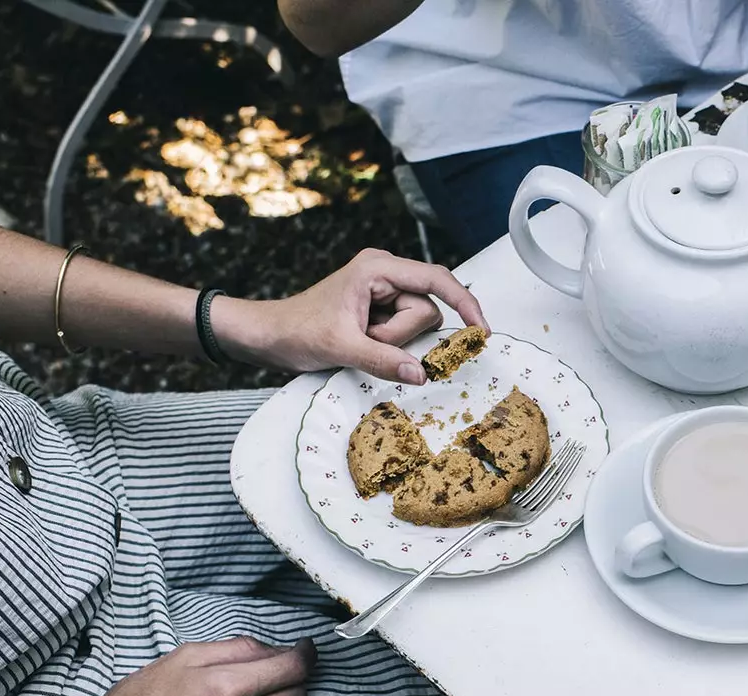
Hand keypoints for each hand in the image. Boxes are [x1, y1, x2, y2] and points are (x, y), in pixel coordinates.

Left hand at [214, 249, 489, 383]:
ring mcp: (384, 291)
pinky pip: (405, 331)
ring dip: (394, 341)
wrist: (267, 335)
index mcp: (377, 268)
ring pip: (418, 325)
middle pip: (427, 310)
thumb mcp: (341, 348)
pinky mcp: (381, 308)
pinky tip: (364, 342)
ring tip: (361, 341)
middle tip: (368, 341)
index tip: (481, 331)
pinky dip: (390, 343)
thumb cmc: (295, 331)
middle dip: (403, 335)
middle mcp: (385, 273)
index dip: (465, 303)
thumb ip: (384, 360)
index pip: (436, 280)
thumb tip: (422, 374)